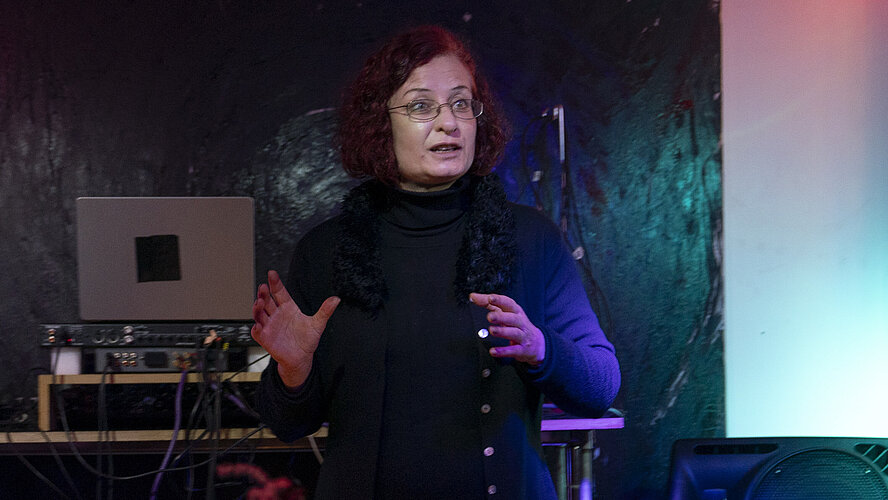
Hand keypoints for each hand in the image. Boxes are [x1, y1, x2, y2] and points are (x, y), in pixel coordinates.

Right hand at [251, 270, 339, 387]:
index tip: (272, 274)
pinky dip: (256, 328)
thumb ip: (325, 311)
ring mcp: (270, 325)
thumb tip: (336, 299)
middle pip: (267, 301)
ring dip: (257, 308)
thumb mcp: (318, 324)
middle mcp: (277, 314)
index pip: (279, 292)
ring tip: (259, 302)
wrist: (301, 357)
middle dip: (263, 294)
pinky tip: (258, 325)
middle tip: (263, 287)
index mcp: (288, 307)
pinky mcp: (266, 338)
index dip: (275, 283)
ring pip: (259, 314)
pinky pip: (258, 332)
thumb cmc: (307, 339)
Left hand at [469, 293, 544, 365]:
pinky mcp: (522, 350)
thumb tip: (473, 296)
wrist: (537, 344)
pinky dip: (503, 351)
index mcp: (516, 312)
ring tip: (491, 330)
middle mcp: (520, 323)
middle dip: (501, 317)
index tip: (490, 298)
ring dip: (502, 332)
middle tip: (490, 317)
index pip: (508, 304)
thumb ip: (488, 304)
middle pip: (512, 318)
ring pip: (514, 333)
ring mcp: (523, 336)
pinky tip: (493, 351)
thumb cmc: (517, 325)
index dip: (500, 300)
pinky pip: (513, 351)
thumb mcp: (506, 312)